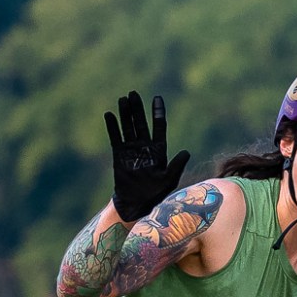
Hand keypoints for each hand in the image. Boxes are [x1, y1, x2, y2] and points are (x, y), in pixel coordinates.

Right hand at [105, 91, 190, 224]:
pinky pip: (115, 138)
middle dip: (137, 109)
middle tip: (133, 93)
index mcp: (158, 150)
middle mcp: (145, 147)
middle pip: (141, 123)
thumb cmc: (155, 193)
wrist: (137, 203)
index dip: (157, 113)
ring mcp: (131, 150)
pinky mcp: (119, 155)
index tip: (157, 98)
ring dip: (125, 114)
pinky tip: (109, 115)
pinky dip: (112, 127)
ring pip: (128, 127)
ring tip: (123, 99)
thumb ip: (176, 165)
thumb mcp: (169, 179)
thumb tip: (187, 152)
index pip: (159, 127)